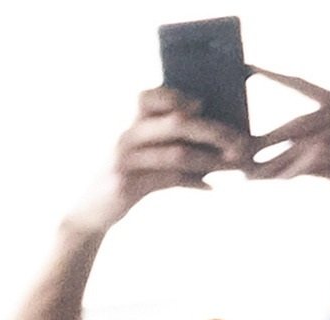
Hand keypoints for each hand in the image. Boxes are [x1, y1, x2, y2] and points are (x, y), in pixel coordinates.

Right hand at [66, 87, 248, 234]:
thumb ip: (160, 133)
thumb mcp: (135, 151)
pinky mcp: (125, 185)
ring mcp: (124, 161)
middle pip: (177, 123)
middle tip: (241, 142)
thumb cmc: (122, 176)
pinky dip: (194, 183)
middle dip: (214, 131)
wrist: (87, 212)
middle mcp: (124, 137)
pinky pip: (170, 180)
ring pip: (178, 153)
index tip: (201, 106)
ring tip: (235, 164)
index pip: (151, 97)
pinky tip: (211, 187)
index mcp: (128, 124)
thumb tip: (203, 116)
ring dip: (212, 160)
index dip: (179, 97)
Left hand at [250, 72, 329, 199]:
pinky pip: (325, 153)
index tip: (250, 67)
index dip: (278, 76)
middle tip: (236, 154)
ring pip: (309, 140)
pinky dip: (299, 166)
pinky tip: (281, 179)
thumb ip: (305, 157)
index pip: (306, 86)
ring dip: (278, 161)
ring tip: (252, 176)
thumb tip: (263, 166)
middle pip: (301, 122)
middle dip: (266, 140)